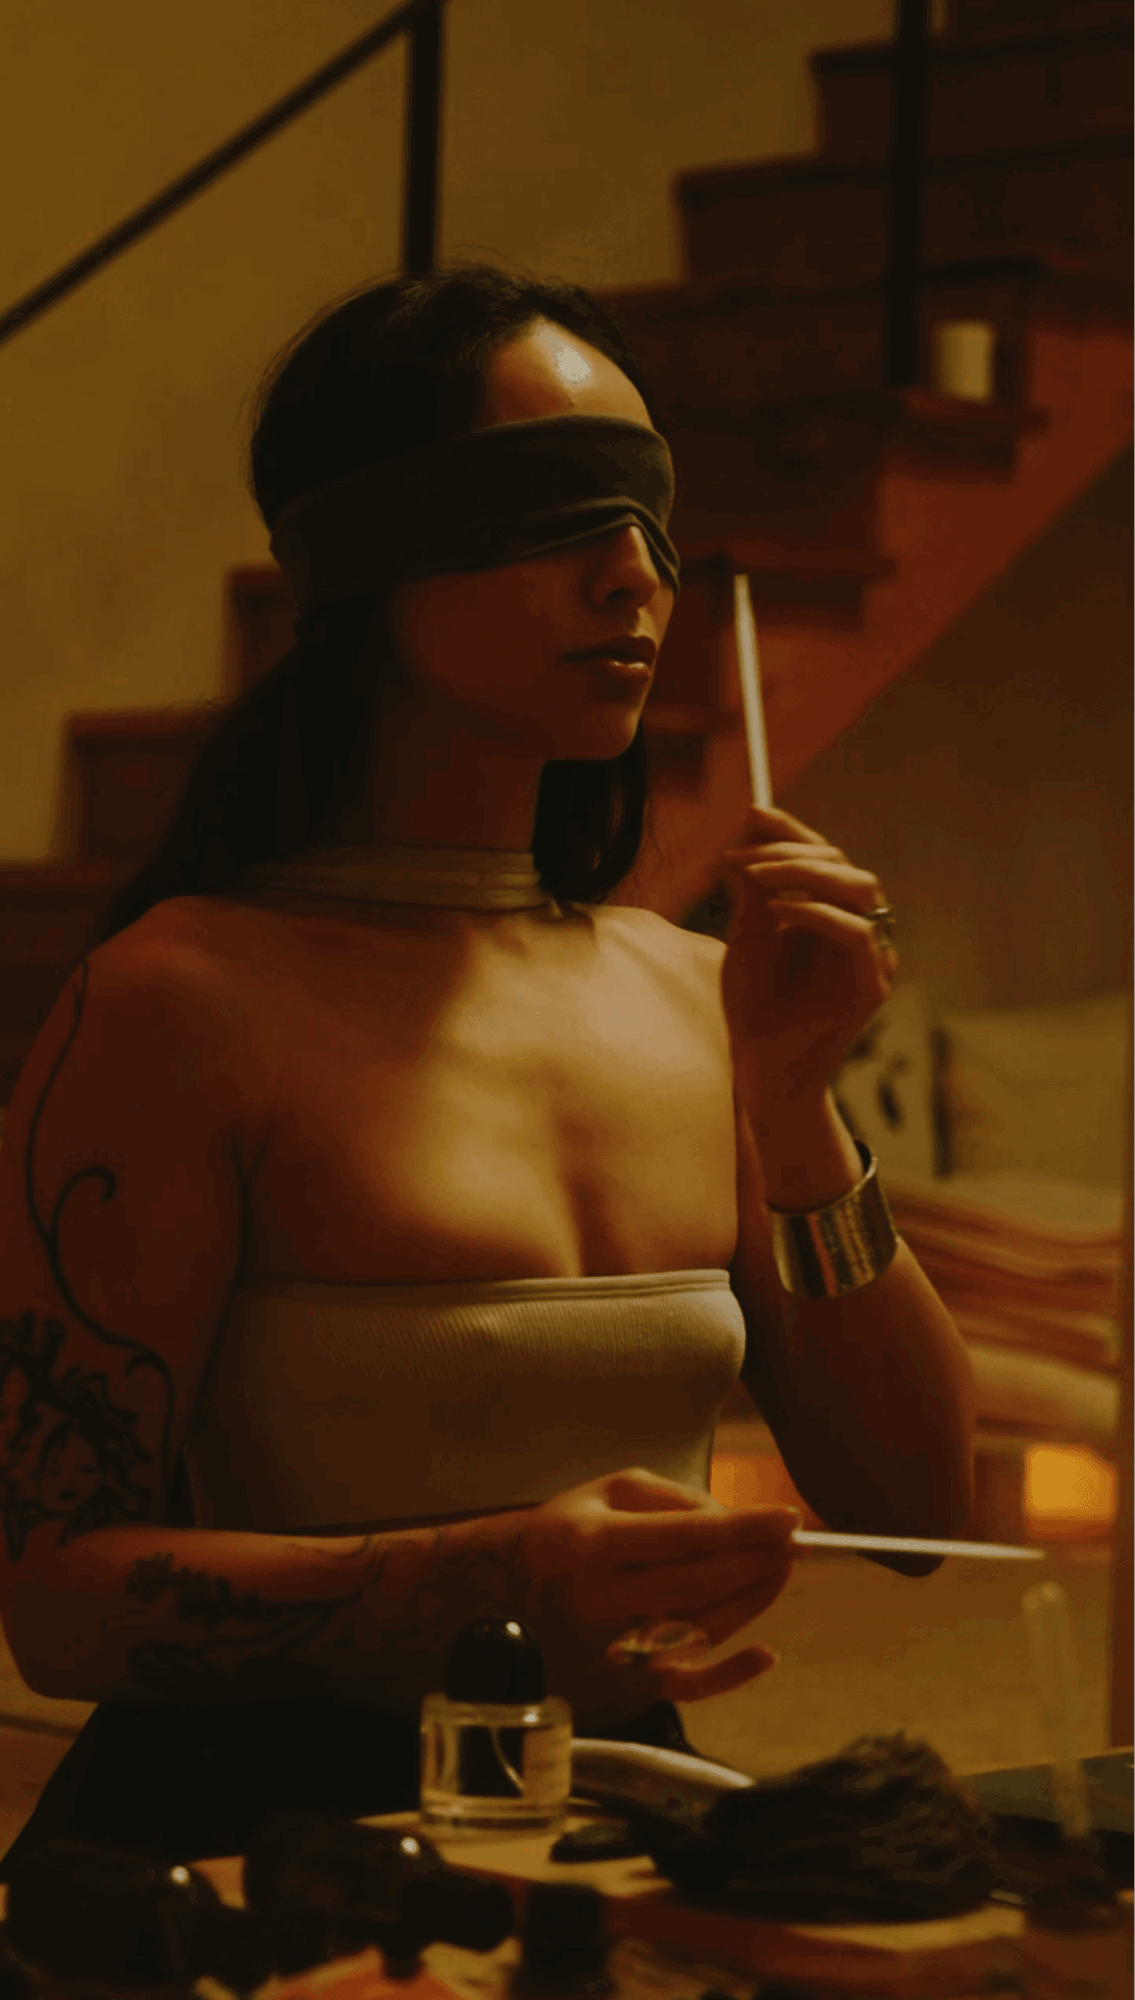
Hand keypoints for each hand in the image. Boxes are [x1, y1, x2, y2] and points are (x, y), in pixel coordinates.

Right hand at [519, 1467, 796, 1716]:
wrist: (498, 1596)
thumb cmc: (565, 1532)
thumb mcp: (607, 1491)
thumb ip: (672, 1499)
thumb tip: (728, 1523)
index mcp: (594, 1544)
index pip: (685, 1536)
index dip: (744, 1528)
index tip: (789, 1519)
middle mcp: (601, 1599)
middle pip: (700, 1583)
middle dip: (757, 1562)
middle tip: (796, 1546)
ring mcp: (611, 1649)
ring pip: (701, 1628)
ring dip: (752, 1601)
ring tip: (780, 1572)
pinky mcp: (620, 1684)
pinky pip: (683, 1686)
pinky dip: (728, 1675)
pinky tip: (765, 1655)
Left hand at [718, 805, 897, 1112]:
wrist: (760, 1071)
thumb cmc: (755, 1009)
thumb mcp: (747, 937)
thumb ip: (753, 888)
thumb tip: (748, 826)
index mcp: (834, 916)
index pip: (825, 858)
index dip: (793, 831)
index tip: (753, 812)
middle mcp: (861, 931)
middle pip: (844, 866)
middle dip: (790, 851)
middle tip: (740, 854)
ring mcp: (872, 959)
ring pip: (859, 890)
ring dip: (804, 874)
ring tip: (756, 876)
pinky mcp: (871, 987)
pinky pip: (856, 933)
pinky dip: (816, 915)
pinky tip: (776, 913)